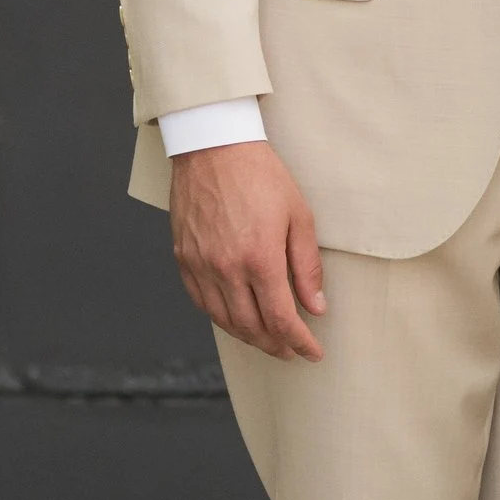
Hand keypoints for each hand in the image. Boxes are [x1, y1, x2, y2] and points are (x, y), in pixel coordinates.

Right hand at [170, 142, 326, 360]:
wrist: (214, 147)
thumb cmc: (261, 176)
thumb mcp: (298, 216)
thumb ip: (307, 266)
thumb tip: (315, 306)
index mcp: (259, 258)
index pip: (282, 319)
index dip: (299, 342)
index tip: (313, 353)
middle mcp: (226, 268)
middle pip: (251, 327)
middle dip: (275, 345)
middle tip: (291, 350)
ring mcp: (201, 265)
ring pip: (224, 320)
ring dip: (248, 337)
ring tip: (267, 340)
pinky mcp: (183, 258)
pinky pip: (201, 301)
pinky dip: (220, 317)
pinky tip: (235, 318)